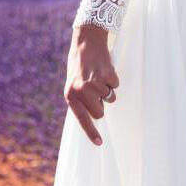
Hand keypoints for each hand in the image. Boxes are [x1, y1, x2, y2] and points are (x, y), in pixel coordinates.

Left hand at [65, 25, 118, 146]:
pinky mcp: (107, 75)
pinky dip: (112, 79)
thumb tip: (94, 116)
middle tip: (96, 90)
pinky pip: (115, 86)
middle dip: (101, 105)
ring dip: (106, 89)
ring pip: (110, 99)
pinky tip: (104, 70)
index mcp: (70, 94)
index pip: (82, 119)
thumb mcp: (73, 84)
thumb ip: (80, 99)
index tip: (99, 143)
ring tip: (98, 77)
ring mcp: (95, 83)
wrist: (86, 42)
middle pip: (100, 113)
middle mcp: (81, 91)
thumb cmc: (79, 65)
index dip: (91, 132)